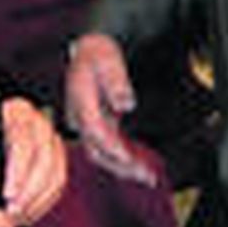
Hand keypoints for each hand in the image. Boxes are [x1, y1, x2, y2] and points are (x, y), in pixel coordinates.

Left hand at [0, 97, 66, 226]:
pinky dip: (45, 201)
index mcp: (17, 111)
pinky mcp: (59, 155)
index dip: (17, 172)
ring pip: (56, 173)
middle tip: (13, 213)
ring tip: (20, 217)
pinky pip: (59, 181)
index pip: (23, 143)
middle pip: (45, 160)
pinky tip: (30, 212)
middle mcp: (40, 121)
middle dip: (29, 192)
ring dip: (38, 201)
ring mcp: (52, 137)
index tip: (7, 195)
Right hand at [64, 34, 158, 184]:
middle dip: (120, 166)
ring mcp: (87, 123)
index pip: (95, 131)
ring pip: (101, 153)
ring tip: (147, 177)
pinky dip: (124, 158)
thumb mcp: (108, 60)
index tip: (130, 157)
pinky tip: (141, 165)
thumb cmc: (99, 53)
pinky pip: (108, 148)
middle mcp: (80, 116)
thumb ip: (116, 81)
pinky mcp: (97, 125)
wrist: (89, 49)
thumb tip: (125, 103)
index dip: (112, 147)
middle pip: (96, 150)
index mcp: (81, 100)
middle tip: (145, 176)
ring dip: (123, 167)